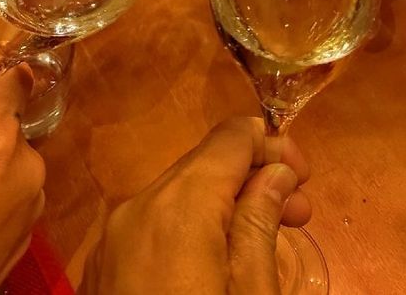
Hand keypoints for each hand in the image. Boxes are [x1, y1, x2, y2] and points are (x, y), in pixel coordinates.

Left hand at [79, 117, 311, 294]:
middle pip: (203, 162)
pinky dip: (189, 226)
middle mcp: (137, 207)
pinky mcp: (101, 267)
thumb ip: (260, 222)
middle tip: (298, 211)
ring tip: (264, 235)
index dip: (273, 145)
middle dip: (253, 175)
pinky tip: (214, 262)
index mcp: (178, 206)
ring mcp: (112, 238)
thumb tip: (275, 173)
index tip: (304, 178)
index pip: (230, 138)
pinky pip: (152, 224)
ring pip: (177, 192)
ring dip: (223, 201)